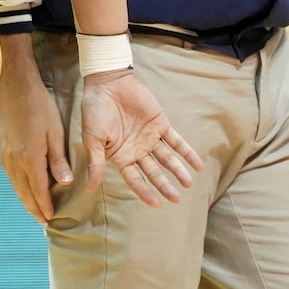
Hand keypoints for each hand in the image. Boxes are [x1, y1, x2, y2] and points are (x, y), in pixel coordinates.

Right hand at [0, 36, 68, 224]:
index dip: (45, 206)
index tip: (52, 218)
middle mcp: (15, 162)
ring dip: (26, 200)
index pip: (39, 190)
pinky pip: (11, 176)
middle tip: (44, 221)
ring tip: (35, 210)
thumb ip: (58, 159)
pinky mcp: (3, 150)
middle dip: (35, 209)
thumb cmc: (39, 107)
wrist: (15, 89)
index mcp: (30, 158)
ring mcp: (6, 157)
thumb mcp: (54, 132)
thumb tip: (64, 182)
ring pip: (16, 186)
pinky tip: (25, 188)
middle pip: (24, 193)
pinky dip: (19, 187)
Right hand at [79, 69, 200, 206]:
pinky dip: (187, 152)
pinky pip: (176, 141)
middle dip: (164, 185)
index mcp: (120, 157)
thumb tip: (90, 189)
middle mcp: (136, 151)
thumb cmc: (94, 111)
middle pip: (153, 172)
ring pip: (167, 159)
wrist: (108, 84)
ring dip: (178, 170)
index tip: (156, 203)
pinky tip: (197, 164)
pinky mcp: (161, 124)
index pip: (134, 179)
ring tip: (188, 183)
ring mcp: (150, 138)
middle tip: (176, 199)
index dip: (144, 191)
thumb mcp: (92, 139)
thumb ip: (96, 163)